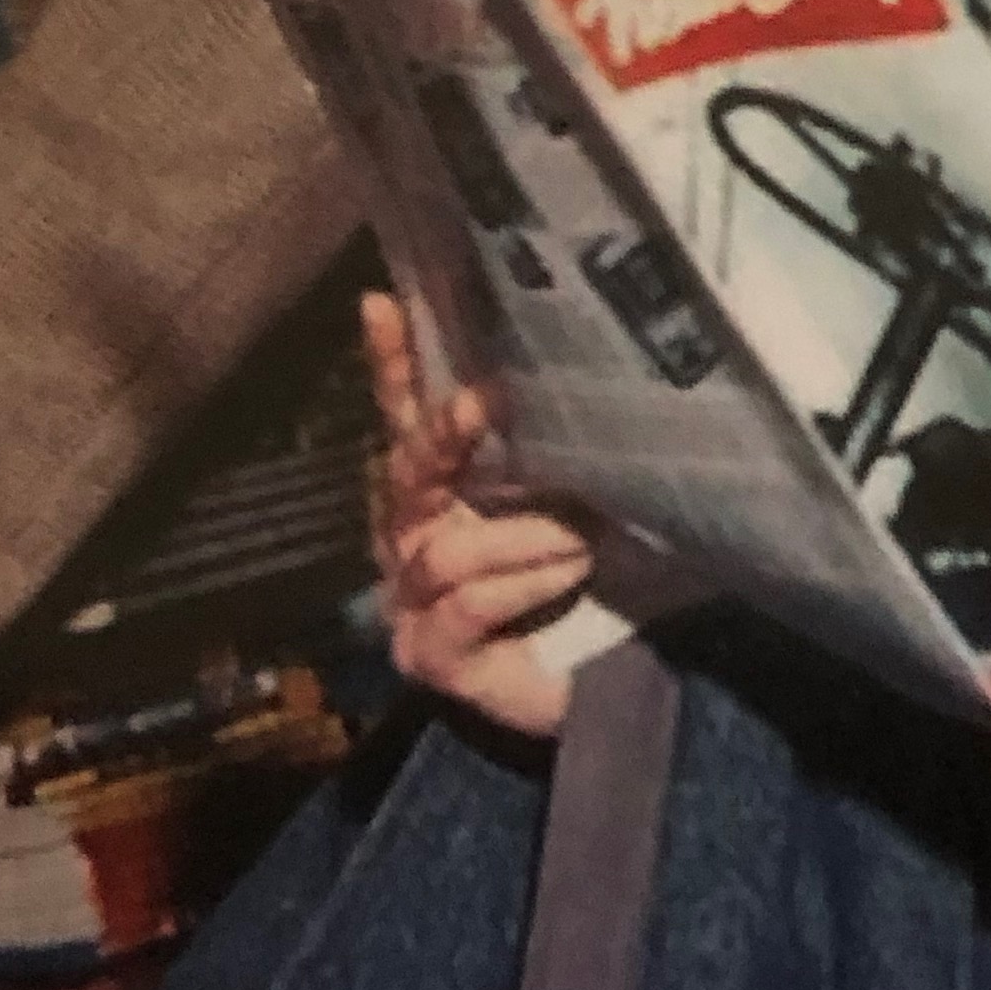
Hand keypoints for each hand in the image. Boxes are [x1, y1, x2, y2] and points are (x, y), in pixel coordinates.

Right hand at [360, 290, 595, 741]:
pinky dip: (521, 585)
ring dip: (521, 536)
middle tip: (483, 403)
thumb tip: (581, 382)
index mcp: (438, 501)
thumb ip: (558, 460)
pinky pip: (466, 605)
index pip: (405, 423)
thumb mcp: (577, 506)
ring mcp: (411, 606)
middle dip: (442, 440)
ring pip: (443, 551)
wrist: (608, 688)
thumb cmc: (591, 590)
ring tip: (583, 540)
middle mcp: (410, 547)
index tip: (382, 301)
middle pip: (406, 479)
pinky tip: (566, 578)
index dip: (392, 366)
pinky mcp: (432, 658)